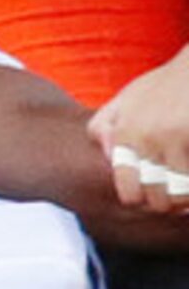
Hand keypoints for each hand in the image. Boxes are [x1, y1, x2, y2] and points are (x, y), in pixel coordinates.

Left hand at [93, 49, 188, 213]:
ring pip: (181, 194)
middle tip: (177, 201)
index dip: (142, 200)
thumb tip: (109, 158)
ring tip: (187, 197)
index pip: (129, 191)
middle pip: (157, 199)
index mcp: (126, 133)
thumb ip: (107, 124)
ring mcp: (175, 138)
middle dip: (169, 205)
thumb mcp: (128, 97)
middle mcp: (148, 138)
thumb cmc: (167, 83)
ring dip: (187, 200)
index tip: (153, 198)